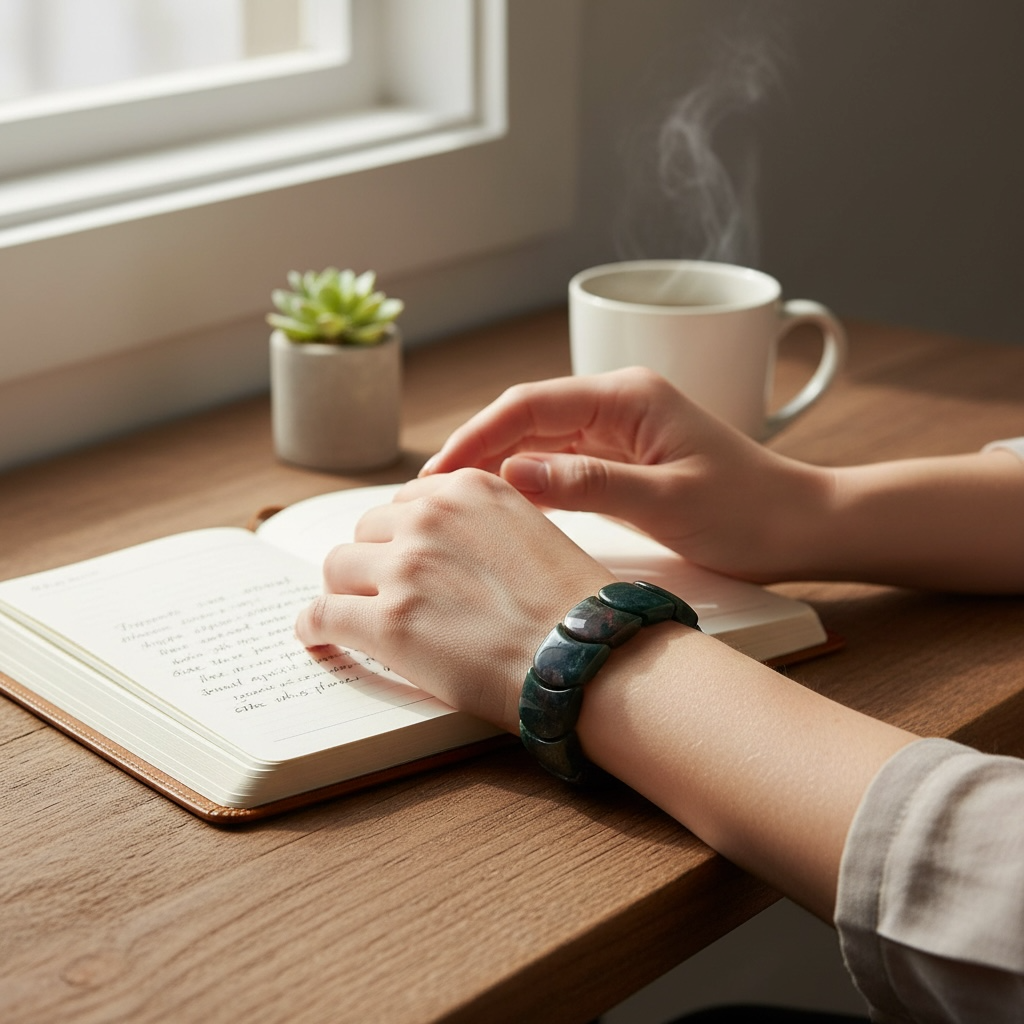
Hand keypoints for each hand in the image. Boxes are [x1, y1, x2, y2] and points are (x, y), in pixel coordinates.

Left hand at [295, 469, 614, 730]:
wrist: (588, 655)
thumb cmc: (574, 606)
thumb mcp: (532, 532)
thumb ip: (480, 526)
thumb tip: (444, 549)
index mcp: (469, 489)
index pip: (405, 501)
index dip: (401, 534)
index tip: (400, 556)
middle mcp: (430, 517)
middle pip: (369, 531)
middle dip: (375, 561)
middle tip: (385, 592)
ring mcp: (405, 568)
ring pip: (339, 568)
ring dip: (346, 591)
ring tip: (352, 614)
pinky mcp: (387, 622)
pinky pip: (323, 615)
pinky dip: (313, 626)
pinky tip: (314, 635)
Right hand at [420, 367, 830, 582]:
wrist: (800, 527)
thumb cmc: (749, 511)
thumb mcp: (666, 500)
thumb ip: (587, 483)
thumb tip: (511, 474)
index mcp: (627, 396)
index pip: (530, 405)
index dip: (477, 437)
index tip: (437, 475)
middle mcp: (617, 404)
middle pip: (526, 419)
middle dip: (477, 453)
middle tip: (429, 497)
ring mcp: (619, 431)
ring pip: (538, 444)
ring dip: (496, 470)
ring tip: (451, 505)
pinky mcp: (622, 460)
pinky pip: (560, 466)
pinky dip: (528, 485)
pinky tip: (500, 509)